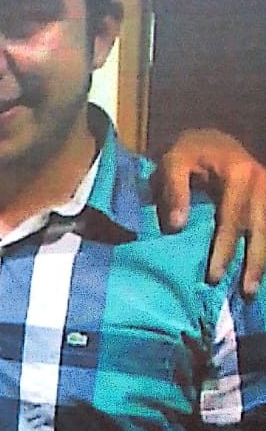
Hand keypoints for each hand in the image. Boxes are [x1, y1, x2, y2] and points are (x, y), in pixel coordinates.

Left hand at [154, 129, 265, 295]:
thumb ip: (174, 191)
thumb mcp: (173, 161)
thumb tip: (177, 225)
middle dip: (253, 263)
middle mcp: (260, 183)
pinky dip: (264, 247)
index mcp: (239, 175)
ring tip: (252, 291)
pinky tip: (261, 271)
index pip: (232, 219)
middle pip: (259, 229)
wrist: (211, 138)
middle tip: (246, 292)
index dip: (225, 249)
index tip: (214, 277)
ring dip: (263, 261)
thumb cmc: (189, 152)